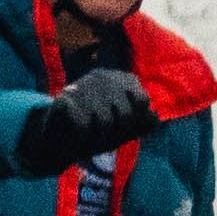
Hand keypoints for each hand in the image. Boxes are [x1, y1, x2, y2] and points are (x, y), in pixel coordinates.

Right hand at [19, 62, 151, 171]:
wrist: (62, 139)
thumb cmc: (99, 131)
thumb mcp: (126, 130)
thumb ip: (143, 124)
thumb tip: (154, 117)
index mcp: (123, 80)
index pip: (141, 102)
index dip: (135, 121)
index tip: (124, 127)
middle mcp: (104, 76)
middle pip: (125, 113)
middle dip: (117, 133)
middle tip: (106, 136)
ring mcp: (83, 84)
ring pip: (105, 121)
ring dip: (100, 138)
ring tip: (93, 136)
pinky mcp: (64, 97)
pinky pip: (84, 124)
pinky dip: (84, 136)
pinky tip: (80, 134)